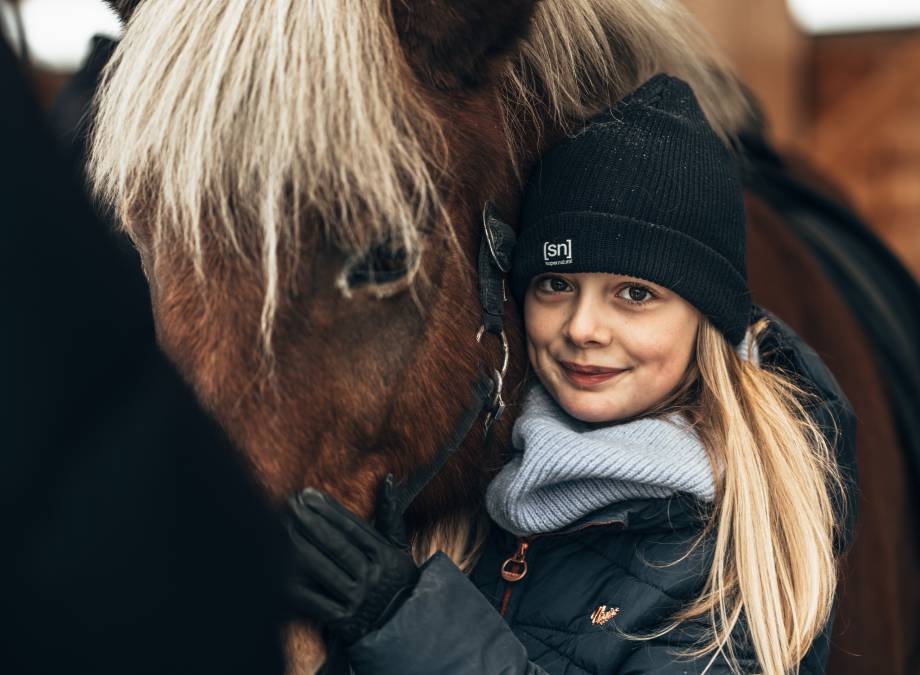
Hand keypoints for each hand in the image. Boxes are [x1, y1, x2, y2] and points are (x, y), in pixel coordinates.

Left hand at [284, 475, 419, 644]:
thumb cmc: (395, 583)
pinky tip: (278, 571)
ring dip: (300, 548)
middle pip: (337, 545)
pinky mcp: (346, 622)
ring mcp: (360, 600)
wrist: (401, 630)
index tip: (308, 494)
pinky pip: (316, 602)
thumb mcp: (398, 550)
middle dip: (311, 522)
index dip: (329, 510)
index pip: (353, 528)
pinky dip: (297, 587)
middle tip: (289, 505)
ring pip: (324, 569)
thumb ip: (390, 515)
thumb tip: (388, 478)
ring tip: (280, 529)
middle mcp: (375, 577)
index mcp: (387, 557)